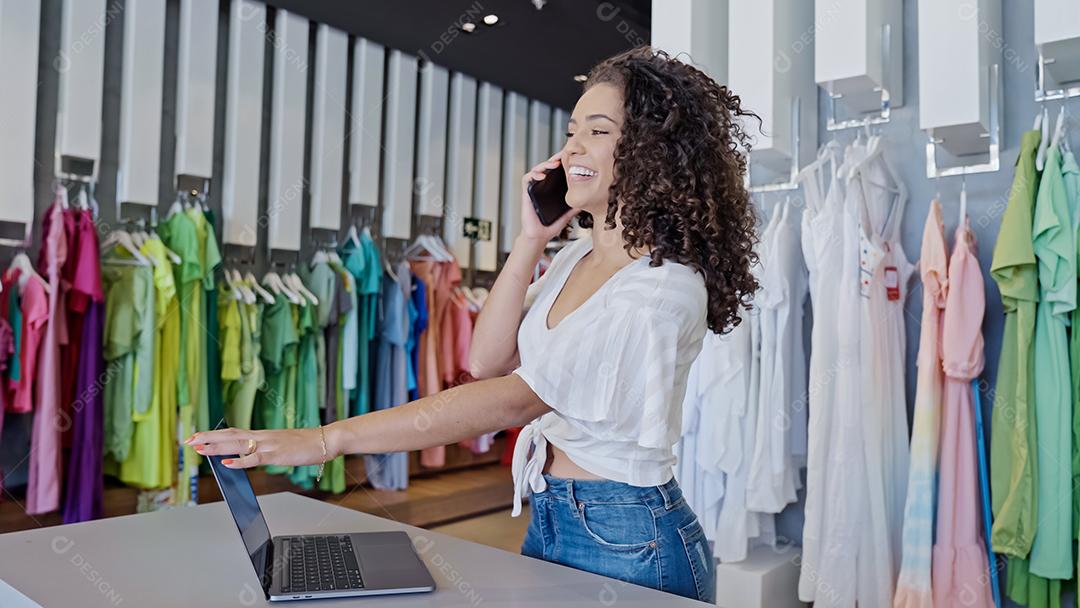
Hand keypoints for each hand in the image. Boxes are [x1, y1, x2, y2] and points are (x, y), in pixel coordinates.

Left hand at [186, 427, 328, 468]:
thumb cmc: (306, 444)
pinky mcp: (277, 454)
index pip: (232, 432)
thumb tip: (250, 455)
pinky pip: (255, 458)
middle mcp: (262, 437)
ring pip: (237, 444)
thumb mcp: (282, 444)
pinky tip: (227, 463)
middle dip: (207, 438)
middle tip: (188, 440)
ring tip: (199, 448)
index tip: (196, 436)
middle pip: (230, 435)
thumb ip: (265, 449)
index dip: (213, 434)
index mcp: (262, 435)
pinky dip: (239, 461)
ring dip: (216, 447)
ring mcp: (269, 445)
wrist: (326, 440)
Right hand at [518, 154, 578, 245]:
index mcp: (552, 188)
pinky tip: (542, 176)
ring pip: (538, 169)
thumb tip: (589, 200)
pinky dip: (534, 174)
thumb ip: (576, 206)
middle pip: (547, 166)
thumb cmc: (550, 225)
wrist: (539, 236)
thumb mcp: (568, 213)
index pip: (557, 171)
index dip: (563, 162)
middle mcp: (542, 186)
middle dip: (556, 158)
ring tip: (555, 163)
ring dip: (546, 164)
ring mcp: (534, 188)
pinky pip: (528, 178)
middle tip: (565, 154)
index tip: (572, 156)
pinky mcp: (527, 193)